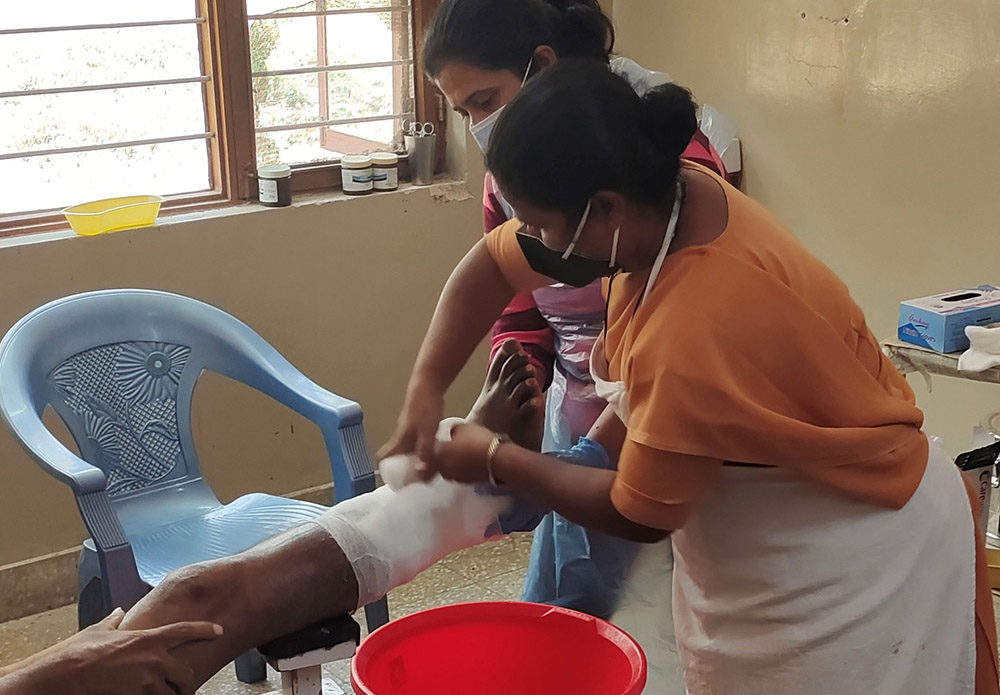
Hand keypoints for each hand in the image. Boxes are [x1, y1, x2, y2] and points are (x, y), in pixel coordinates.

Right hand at [12, 608, 221, 694]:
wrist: (65, 676)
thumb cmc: (79, 652)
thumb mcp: (99, 630)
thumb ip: (114, 621)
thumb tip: (119, 612)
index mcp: (148, 639)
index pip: (185, 631)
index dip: (205, 630)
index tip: (218, 630)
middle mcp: (154, 660)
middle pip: (185, 673)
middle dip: (185, 681)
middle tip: (181, 685)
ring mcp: (147, 682)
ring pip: (172, 693)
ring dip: (169, 694)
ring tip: (164, 694)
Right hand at [378, 383, 444, 477]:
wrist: (428, 384)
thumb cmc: (425, 407)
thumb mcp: (427, 433)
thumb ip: (423, 453)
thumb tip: (419, 474)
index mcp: (399, 440)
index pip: (383, 458)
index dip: (386, 471)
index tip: (398, 482)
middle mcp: (401, 436)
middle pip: (395, 456)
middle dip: (402, 468)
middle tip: (416, 480)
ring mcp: (409, 429)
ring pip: (406, 449)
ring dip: (413, 459)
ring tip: (426, 469)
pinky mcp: (418, 424)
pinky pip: (416, 442)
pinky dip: (421, 449)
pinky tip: (434, 452)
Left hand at [432, 422, 500, 483]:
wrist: (496, 459)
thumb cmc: (476, 440)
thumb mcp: (462, 427)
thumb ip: (452, 431)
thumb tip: (452, 434)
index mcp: (438, 457)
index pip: (430, 455)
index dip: (435, 448)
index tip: (441, 443)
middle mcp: (444, 471)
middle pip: (440, 464)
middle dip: (445, 458)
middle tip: (454, 448)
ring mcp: (457, 479)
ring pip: (452, 470)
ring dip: (456, 464)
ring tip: (466, 455)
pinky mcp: (470, 483)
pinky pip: (464, 474)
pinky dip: (466, 469)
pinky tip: (474, 461)